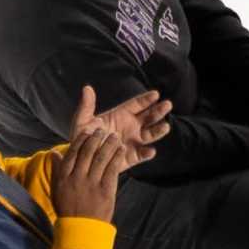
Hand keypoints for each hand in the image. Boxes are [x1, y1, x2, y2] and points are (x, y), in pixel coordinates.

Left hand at [52, 85, 165, 221]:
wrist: (81, 159)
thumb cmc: (82, 138)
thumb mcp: (82, 121)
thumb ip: (86, 106)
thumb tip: (86, 88)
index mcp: (121, 115)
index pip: (137, 105)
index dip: (146, 99)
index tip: (155, 94)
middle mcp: (131, 127)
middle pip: (148, 117)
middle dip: (158, 111)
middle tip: (167, 105)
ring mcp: (133, 141)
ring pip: (150, 134)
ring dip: (158, 130)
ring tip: (165, 127)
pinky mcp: (131, 157)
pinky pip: (142, 154)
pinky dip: (147, 153)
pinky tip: (150, 150)